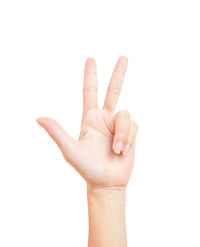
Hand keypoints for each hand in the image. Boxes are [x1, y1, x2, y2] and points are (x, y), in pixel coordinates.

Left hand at [36, 56, 137, 188]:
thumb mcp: (70, 150)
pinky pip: (134, 126)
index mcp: (89, 119)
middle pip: (113, 91)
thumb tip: (38, 118)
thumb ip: (57, 132)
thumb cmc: (87, 168)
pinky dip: (128, 138)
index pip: (89, 93)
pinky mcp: (131, 133)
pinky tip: (123, 151)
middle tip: (124, 57)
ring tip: (117, 150)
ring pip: (125, 116)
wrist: (107, 182)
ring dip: (122, 134)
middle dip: (118, 74)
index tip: (90, 60)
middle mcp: (104, 119)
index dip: (90, 76)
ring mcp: (118, 126)